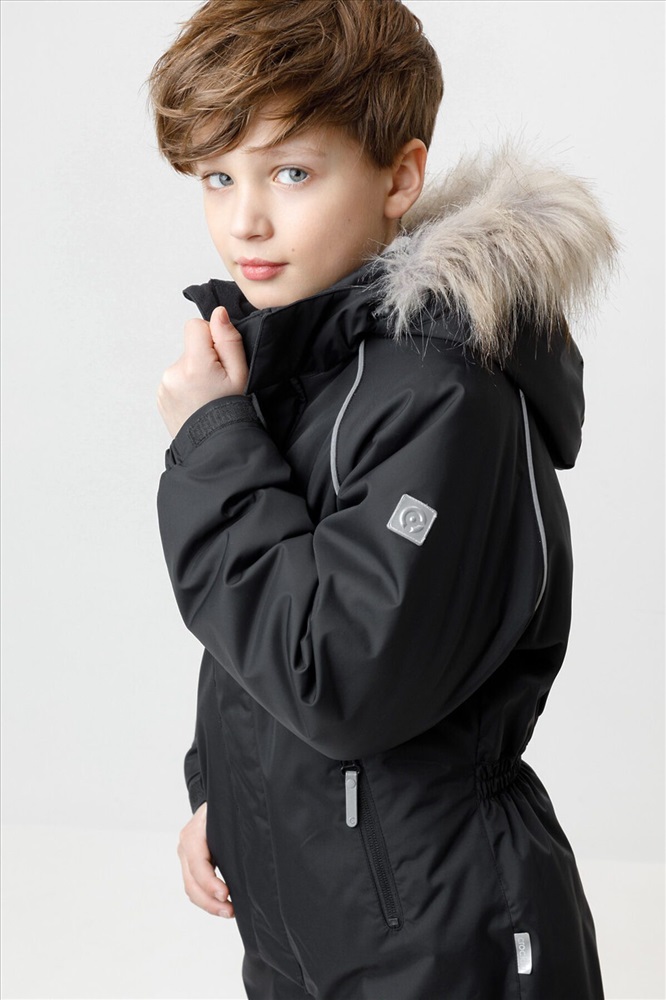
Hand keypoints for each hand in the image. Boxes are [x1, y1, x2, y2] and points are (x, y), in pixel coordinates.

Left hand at [158, 306, 248, 439]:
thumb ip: (229, 340)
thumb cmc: (232, 412)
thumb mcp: (241, 374)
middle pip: (190, 347)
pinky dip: (187, 387)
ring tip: (208, 396)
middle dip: (205, 359)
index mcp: (193, 365)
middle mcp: (173, 373)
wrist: (216, 446)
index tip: (221, 359)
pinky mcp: (161, 396)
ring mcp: (164, 386)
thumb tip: (217, 313)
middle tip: (218, 384)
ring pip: (184, 364)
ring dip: (195, 374)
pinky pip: (176, 379)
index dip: (212, 337)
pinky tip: (198, 403)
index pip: (195, 326)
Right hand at [176, 802, 235, 918]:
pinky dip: (207, 899)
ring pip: (191, 889)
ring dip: (209, 905)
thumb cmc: (227, 804)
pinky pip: (195, 886)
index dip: (210, 883)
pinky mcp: (191, 864)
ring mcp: (185, 856)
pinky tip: (223, 905)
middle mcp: (186, 846)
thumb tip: (260, 848)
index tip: (226, 895)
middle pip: (191, 882)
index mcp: (193, 833)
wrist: (217, 797)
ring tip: (229, 912)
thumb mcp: (230, 813)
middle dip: (210, 901)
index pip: (198, 864)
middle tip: (230, 911)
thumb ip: (239, 829)